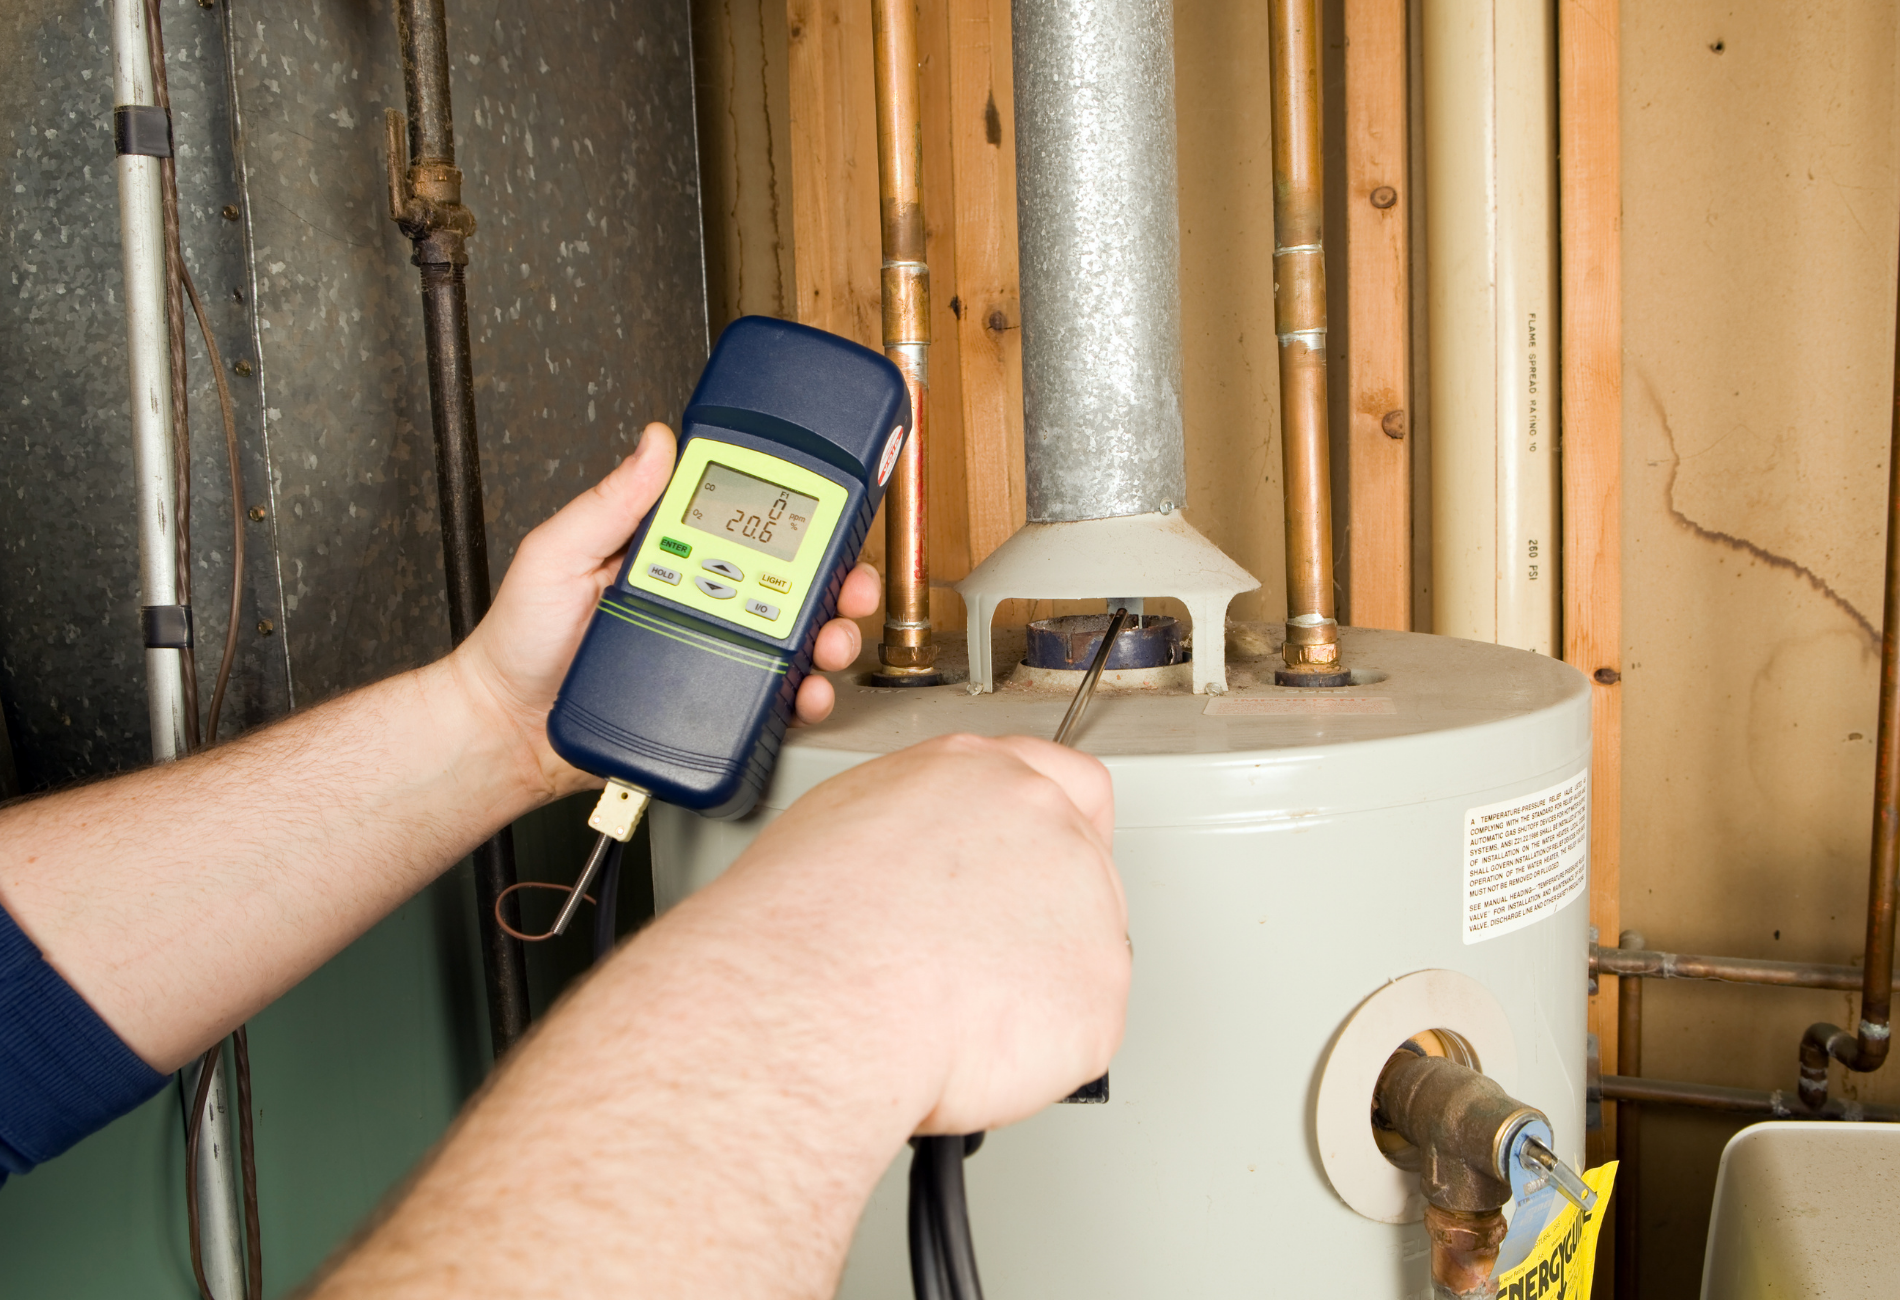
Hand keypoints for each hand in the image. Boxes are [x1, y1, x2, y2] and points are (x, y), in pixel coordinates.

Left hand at [452, 423, 880, 799]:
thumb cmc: (520, 643)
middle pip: (791, 583)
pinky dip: (803, 698)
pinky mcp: (715, 706)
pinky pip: (774, 700)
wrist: (507, 730)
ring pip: (795, 641)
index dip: (794, 514)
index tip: (827, 506)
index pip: (744, 523)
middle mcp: (700, 599)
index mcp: (669, 553)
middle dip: (837, 581)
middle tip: (848, 585)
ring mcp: (713, 653)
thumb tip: (655, 444)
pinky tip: (805, 693)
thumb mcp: (556, 555)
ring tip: (828, 643)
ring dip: (830, 638)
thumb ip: (608, 504)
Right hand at [671, 733, 1129, 1133]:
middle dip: (1038, 920)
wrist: (825, 999)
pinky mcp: (1098, 991)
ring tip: (952, 1008)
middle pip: (1082, 868)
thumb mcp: (843, 821)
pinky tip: (974, 1045)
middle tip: (975, 962)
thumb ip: (918, 827)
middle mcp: (1044, 824)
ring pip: (1080, 955)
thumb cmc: (808, 924)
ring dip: (1033, 986)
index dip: (1061, 827)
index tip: (1045, 861)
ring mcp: (1086, 905)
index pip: (1066, 780)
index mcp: (980, 775)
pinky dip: (1034, 1051)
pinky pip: (1077, 1030)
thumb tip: (920, 864)